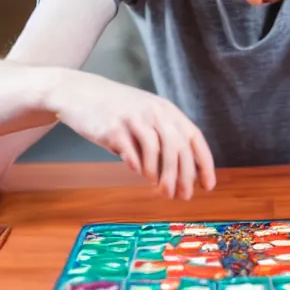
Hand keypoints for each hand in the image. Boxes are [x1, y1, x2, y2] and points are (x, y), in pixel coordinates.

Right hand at [46, 71, 215, 199]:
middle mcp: (153, 111)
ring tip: (161, 190)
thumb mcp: (147, 115)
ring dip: (162, 176)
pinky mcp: (113, 129)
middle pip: (178, 148)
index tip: (208, 185)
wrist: (81, 93)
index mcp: (166, 110)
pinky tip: (139, 173)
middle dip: (183, 176)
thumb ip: (163, 137)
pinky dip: (139, 167)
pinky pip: (132, 153)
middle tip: (183, 196)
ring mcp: (133, 119)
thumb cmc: (118, 110)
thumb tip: (182, 174)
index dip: (204, 163)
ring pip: (157, 151)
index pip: (194, 137)